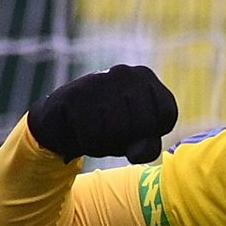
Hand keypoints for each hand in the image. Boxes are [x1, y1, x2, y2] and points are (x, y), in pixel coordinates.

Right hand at [27, 64, 177, 163]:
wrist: (59, 123)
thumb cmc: (107, 129)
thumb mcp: (135, 140)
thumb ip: (148, 147)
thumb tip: (139, 152)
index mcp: (146, 78)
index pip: (167, 114)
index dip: (152, 133)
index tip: (136, 130)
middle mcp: (125, 73)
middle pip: (144, 125)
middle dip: (127, 140)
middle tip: (111, 133)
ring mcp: (99, 80)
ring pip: (117, 131)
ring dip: (105, 144)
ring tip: (95, 132)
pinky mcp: (74, 94)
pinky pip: (91, 135)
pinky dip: (87, 144)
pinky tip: (80, 131)